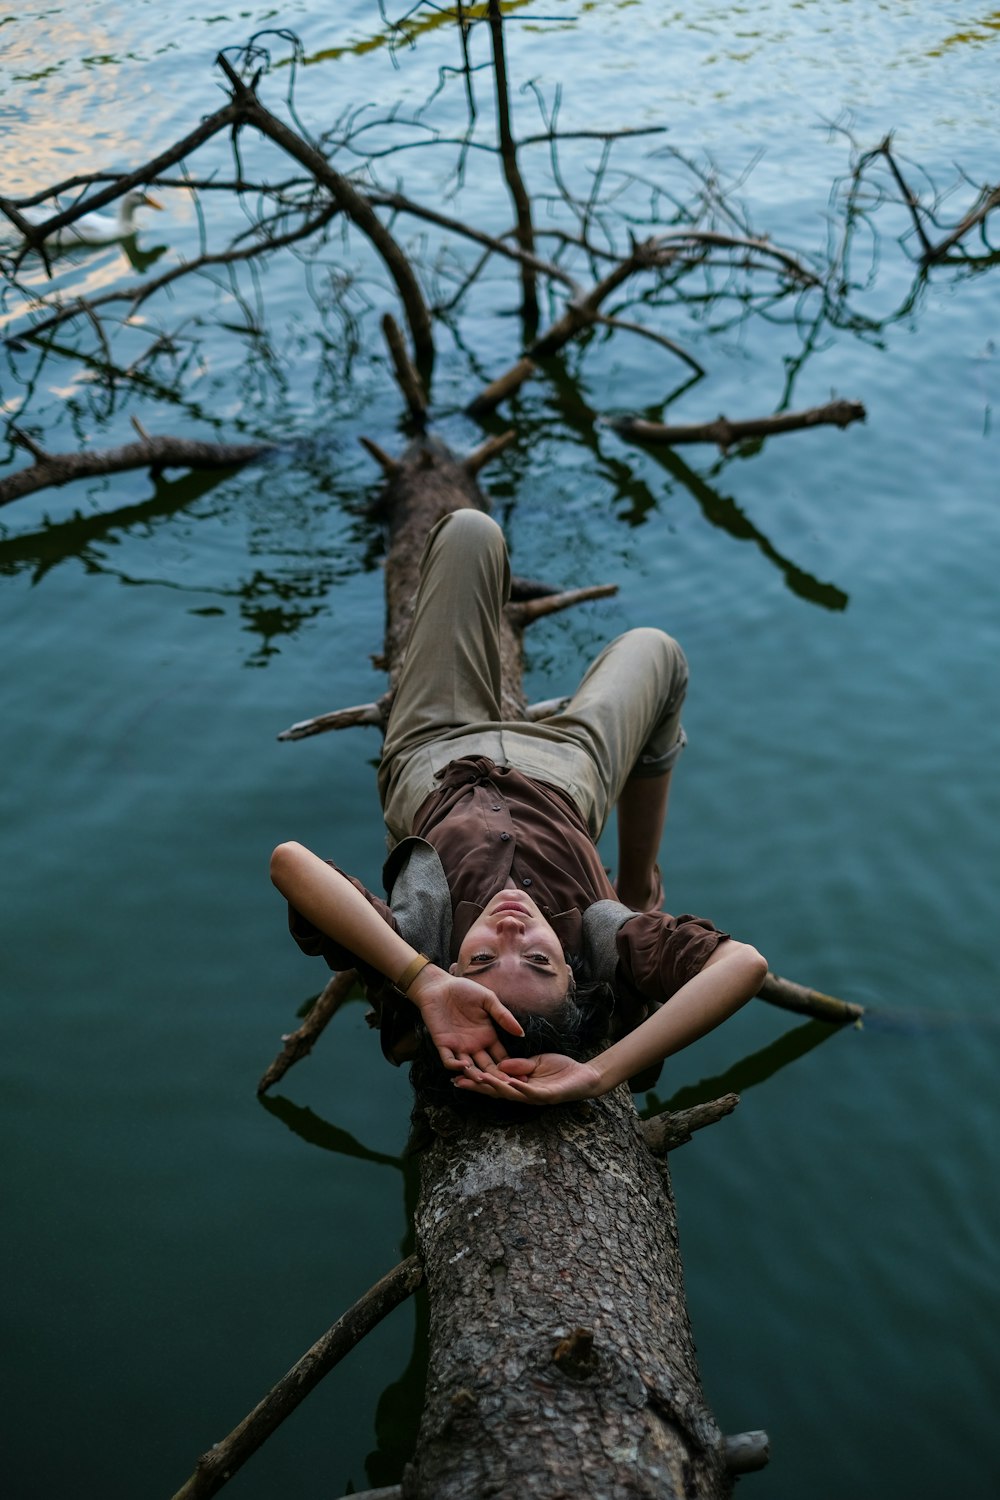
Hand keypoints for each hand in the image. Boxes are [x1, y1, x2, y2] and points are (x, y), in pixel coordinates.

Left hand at [407, 965, 523, 1070]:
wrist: (439, 985)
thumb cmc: (464, 990)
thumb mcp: (488, 1000)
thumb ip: (503, 1016)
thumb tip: (521, 1033)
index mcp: (488, 1036)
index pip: (502, 1058)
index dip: (511, 1068)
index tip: (523, 1077)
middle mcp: (475, 1046)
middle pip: (488, 1068)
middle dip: (497, 1078)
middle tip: (506, 1086)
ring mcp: (459, 1047)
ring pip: (469, 1068)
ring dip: (475, 1075)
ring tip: (484, 1080)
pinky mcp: (443, 1044)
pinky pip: (449, 1060)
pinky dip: (455, 1065)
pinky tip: (464, 1065)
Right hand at [453, 1052, 602, 1105]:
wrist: (585, 1076)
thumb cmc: (561, 1070)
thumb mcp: (536, 1062)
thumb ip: (520, 1065)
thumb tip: (500, 1065)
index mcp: (519, 1085)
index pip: (494, 1083)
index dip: (476, 1080)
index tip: (458, 1074)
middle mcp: (524, 1094)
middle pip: (496, 1091)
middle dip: (477, 1086)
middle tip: (458, 1080)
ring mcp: (535, 1096)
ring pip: (510, 1094)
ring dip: (494, 1087)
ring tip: (479, 1079)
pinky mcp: (548, 1096)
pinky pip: (531, 1093)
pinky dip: (520, 1088)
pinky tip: (509, 1082)